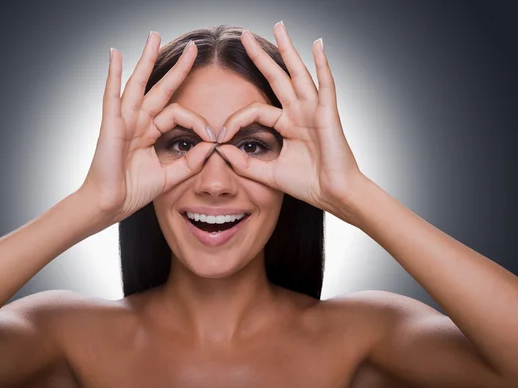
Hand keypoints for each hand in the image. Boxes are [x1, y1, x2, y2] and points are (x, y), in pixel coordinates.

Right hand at [78, 33, 215, 225]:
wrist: (110, 205)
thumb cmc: (133, 191)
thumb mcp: (170, 176)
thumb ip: (190, 162)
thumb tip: (212, 147)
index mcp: (150, 132)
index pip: (178, 114)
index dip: (198, 122)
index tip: (214, 136)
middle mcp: (138, 122)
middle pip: (159, 87)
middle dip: (177, 68)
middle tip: (194, 48)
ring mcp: (124, 121)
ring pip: (137, 83)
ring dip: (147, 59)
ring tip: (154, 37)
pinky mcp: (111, 125)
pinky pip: (112, 96)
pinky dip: (113, 74)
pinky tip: (115, 55)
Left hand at [215, 23, 366, 218]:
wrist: (333, 195)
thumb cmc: (307, 185)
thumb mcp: (268, 173)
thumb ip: (244, 163)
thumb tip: (220, 151)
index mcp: (286, 125)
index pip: (254, 110)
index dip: (235, 120)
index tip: (219, 137)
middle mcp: (299, 113)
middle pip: (276, 77)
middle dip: (260, 56)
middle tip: (244, 35)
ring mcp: (313, 110)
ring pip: (298, 73)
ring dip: (288, 50)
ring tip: (279, 27)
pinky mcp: (328, 113)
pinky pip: (325, 85)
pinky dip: (322, 65)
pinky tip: (318, 45)